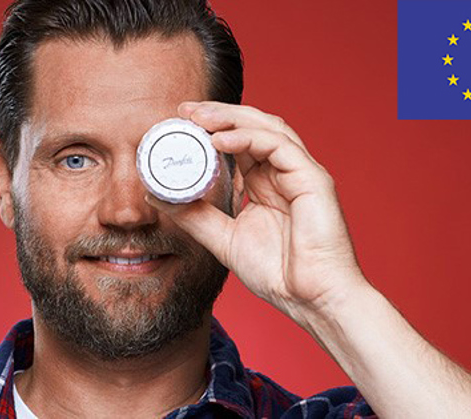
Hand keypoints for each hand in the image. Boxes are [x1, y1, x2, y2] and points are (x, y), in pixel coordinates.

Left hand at [146, 101, 367, 316]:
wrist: (312, 301)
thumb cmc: (278, 274)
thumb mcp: (224, 240)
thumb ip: (195, 216)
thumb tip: (157, 196)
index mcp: (267, 184)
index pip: (239, 143)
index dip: (211, 128)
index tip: (180, 122)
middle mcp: (284, 172)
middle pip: (253, 127)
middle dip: (218, 114)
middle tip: (185, 110)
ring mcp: (301, 173)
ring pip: (267, 128)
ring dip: (232, 118)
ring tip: (198, 117)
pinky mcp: (313, 179)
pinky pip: (278, 147)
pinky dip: (248, 138)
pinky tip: (220, 139)